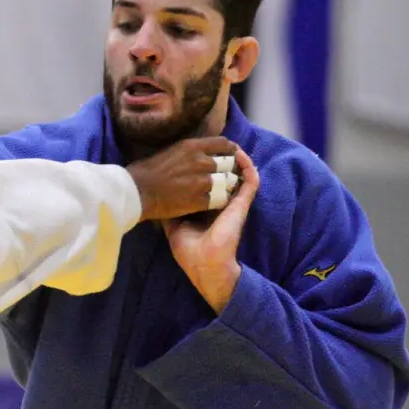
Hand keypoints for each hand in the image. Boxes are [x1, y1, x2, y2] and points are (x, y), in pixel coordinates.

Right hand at [126, 137, 238, 220]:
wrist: (136, 192)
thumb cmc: (144, 171)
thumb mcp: (168, 151)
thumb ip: (188, 151)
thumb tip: (198, 152)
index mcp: (192, 146)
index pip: (223, 144)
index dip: (231, 150)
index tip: (231, 155)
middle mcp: (201, 161)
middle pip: (229, 163)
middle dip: (230, 170)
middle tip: (226, 176)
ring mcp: (202, 182)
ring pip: (227, 183)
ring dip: (226, 187)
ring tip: (221, 191)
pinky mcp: (200, 200)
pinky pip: (219, 200)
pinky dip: (218, 202)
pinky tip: (212, 203)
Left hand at [160, 147, 260, 313]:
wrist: (203, 261)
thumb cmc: (188, 248)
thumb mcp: (174, 225)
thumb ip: (170, 211)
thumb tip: (157, 198)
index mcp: (208, 206)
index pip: (210, 183)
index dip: (208, 169)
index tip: (200, 155)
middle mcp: (222, 203)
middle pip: (226, 176)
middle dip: (224, 160)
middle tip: (219, 146)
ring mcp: (234, 203)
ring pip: (241, 176)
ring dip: (238, 160)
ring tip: (234, 147)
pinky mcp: (241, 205)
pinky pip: (251, 182)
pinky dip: (249, 169)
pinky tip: (244, 157)